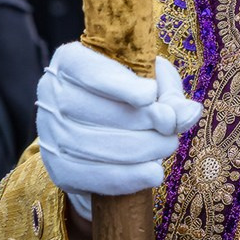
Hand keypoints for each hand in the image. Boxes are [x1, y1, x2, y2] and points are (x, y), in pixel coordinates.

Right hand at [36, 43, 201, 220]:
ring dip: (137, 150)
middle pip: (90, 109)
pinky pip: (88, 176)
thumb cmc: (133, 94)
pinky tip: (152, 174)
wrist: (106, 129)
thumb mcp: (154, 83)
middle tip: (171, 130)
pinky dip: (124, 178)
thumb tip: (189, 114)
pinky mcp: (57, 167)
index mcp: (71, 60)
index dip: (119, 85)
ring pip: (89, 144)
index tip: (149, 95)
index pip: (88, 70)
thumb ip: (170, 96)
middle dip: (137, 122)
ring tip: (168, 146)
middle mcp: (52, 93)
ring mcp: (49, 132)